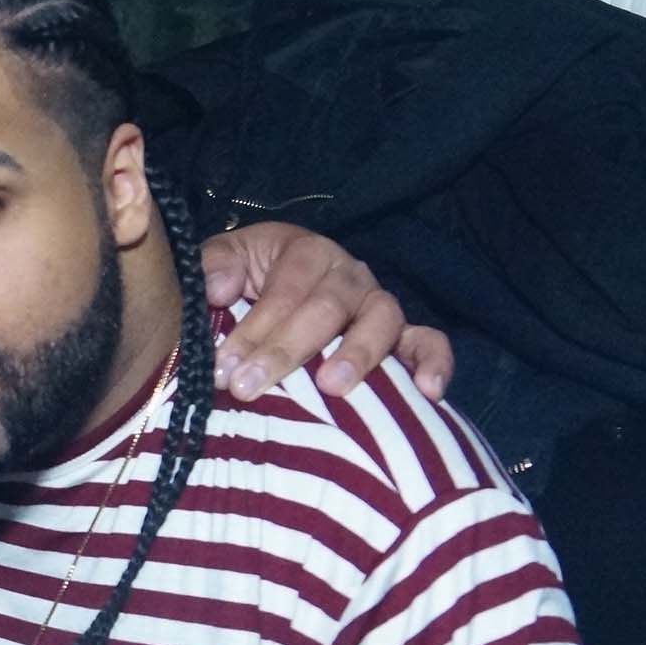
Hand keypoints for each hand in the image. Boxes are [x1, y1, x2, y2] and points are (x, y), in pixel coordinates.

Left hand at [199, 223, 453, 402]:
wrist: (264, 298)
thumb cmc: (241, 285)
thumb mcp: (222, 263)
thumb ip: (212, 266)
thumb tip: (220, 288)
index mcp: (304, 252)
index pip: (284, 290)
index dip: (254, 329)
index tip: (224, 368)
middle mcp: (347, 273)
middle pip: (326, 307)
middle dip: (285, 351)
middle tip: (249, 387)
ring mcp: (377, 304)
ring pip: (381, 319)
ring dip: (357, 355)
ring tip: (332, 387)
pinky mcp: (401, 335)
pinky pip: (427, 341)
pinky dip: (433, 362)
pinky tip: (427, 392)